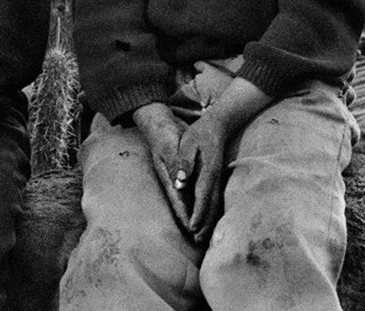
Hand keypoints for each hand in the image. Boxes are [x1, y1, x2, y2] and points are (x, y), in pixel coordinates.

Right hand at [132, 103, 190, 232]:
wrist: (160, 123)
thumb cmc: (165, 133)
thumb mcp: (170, 145)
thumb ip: (176, 163)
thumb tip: (180, 182)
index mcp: (168, 177)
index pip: (178, 201)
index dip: (186, 216)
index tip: (193, 231)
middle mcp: (172, 181)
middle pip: (183, 206)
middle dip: (191, 222)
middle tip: (200, 241)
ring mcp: (176, 179)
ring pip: (187, 202)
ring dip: (195, 216)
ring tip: (203, 234)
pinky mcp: (182, 175)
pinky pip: (191, 194)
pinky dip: (197, 205)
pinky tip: (204, 213)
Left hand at [176, 113, 228, 242]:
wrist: (218, 126)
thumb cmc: (199, 134)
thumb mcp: (188, 143)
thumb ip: (184, 162)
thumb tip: (180, 182)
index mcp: (207, 170)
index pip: (202, 195)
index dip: (197, 213)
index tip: (192, 228)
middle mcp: (215, 178)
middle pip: (211, 205)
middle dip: (204, 223)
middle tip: (197, 239)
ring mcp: (218, 179)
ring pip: (215, 204)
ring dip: (209, 221)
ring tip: (202, 237)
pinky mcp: (218, 179)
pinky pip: (217, 200)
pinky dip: (213, 213)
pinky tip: (210, 222)